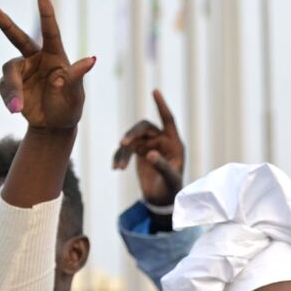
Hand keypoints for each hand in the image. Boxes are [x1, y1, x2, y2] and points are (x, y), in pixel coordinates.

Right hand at [0, 0, 94, 131]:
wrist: (54, 127)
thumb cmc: (69, 108)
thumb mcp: (76, 95)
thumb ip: (77, 77)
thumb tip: (91, 59)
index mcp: (55, 57)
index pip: (51, 31)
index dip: (46, 11)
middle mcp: (35, 59)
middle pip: (17, 37)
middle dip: (4, 22)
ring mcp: (21, 70)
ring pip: (9, 72)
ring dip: (13, 90)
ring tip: (18, 107)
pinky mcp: (10, 83)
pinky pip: (5, 88)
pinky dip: (10, 99)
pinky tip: (17, 110)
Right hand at [112, 90, 184, 206]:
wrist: (163, 200)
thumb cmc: (172, 189)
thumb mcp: (170, 179)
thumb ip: (162, 166)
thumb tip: (149, 154)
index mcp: (174, 143)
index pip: (168, 120)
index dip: (161, 105)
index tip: (155, 91)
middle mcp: (161, 141)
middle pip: (144, 127)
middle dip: (133, 133)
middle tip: (124, 143)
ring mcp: (148, 145)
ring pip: (131, 139)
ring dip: (123, 151)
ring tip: (120, 167)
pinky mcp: (138, 152)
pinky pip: (125, 149)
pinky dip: (120, 157)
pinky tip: (116, 168)